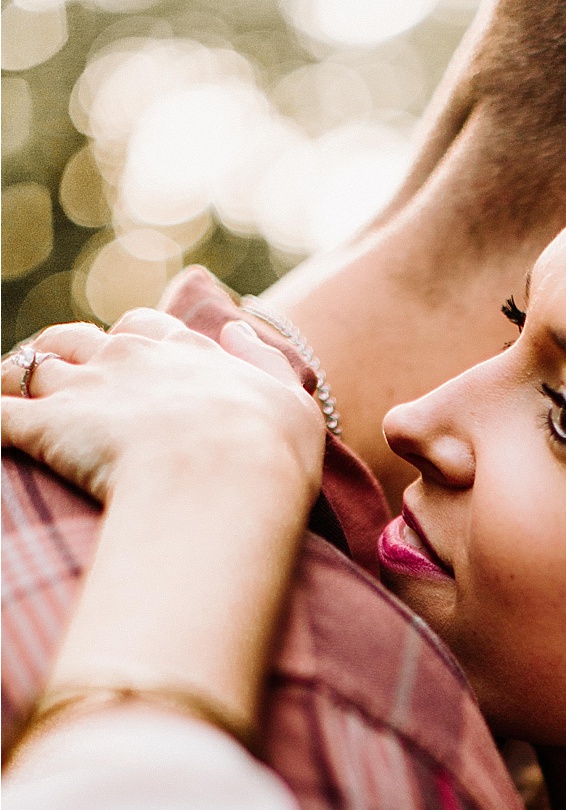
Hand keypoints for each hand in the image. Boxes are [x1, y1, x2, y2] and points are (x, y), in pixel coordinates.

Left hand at [1, 309, 325, 513]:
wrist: (226, 480)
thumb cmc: (271, 453)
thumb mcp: (293, 404)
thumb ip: (264, 364)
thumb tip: (238, 330)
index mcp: (185, 354)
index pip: (146, 329)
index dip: (134, 345)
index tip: (132, 366)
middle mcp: (129, 360)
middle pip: (80, 340)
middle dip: (69, 356)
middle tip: (66, 387)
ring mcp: (84, 391)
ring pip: (33, 367)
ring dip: (22, 380)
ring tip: (20, 404)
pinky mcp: (45, 428)